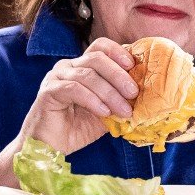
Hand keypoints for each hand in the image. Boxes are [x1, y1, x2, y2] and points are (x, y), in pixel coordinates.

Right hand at [18, 37, 138, 155]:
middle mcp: (68, 67)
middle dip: (118, 75)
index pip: (100, 48)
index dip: (117, 52)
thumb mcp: (107, 112)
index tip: (133, 65)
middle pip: (96, 58)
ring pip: (87, 75)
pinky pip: (73, 89)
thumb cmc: (78, 128)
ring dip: (109, 93)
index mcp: (82, 66)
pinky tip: (103, 112)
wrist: (51, 147)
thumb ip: (121, 99)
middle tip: (133, 93)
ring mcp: (56, 77)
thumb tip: (146, 94)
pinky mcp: (48, 91)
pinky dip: (92, 100)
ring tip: (123, 111)